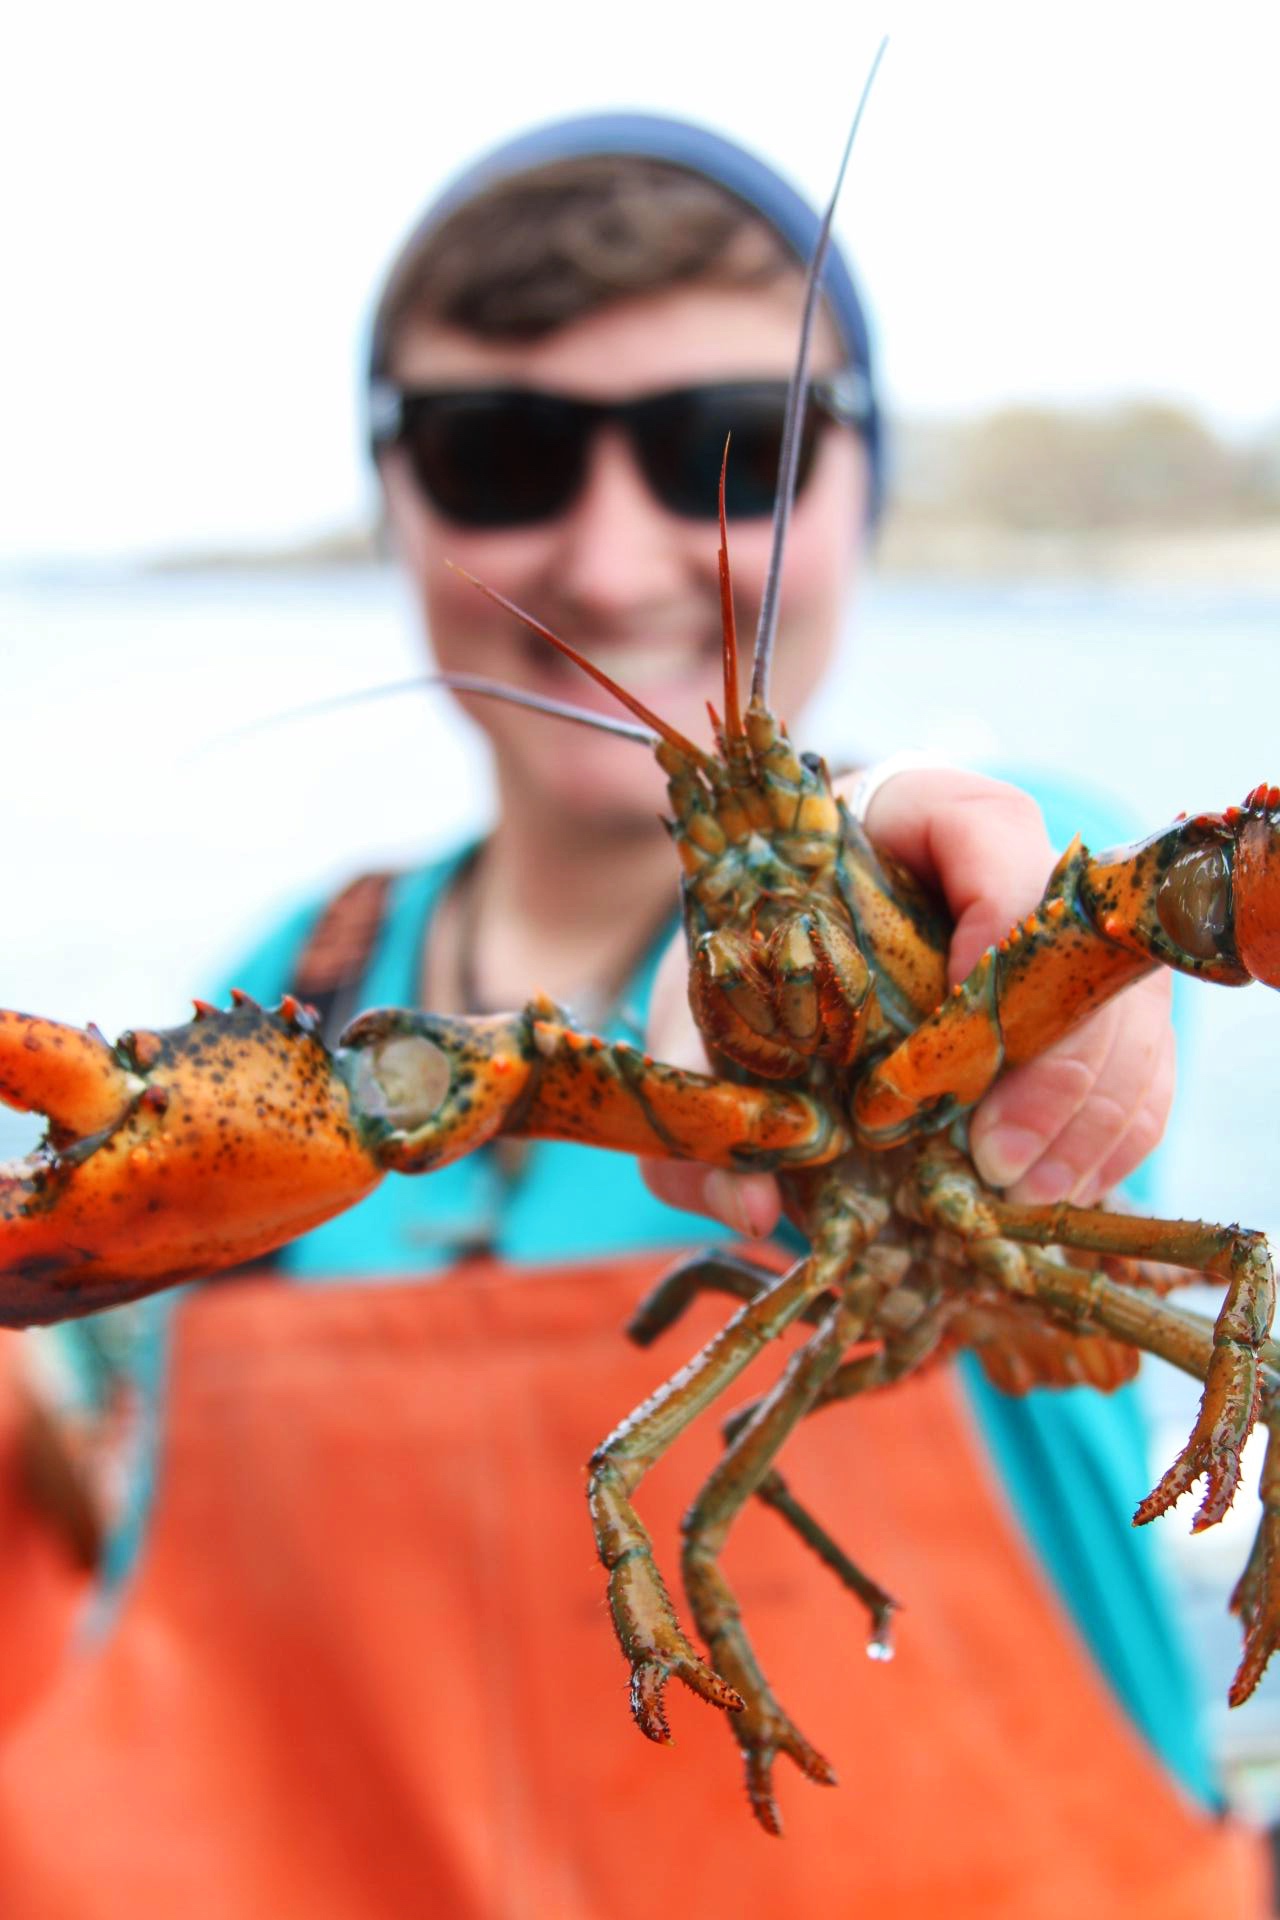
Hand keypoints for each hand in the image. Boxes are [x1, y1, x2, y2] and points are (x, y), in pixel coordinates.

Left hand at [640, 767, 1174, 1235]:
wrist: (802, 941)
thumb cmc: (758, 950)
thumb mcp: (705, 1003)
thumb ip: (704, 1086)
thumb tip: (747, 1206)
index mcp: (915, 807)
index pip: (993, 834)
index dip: (991, 937)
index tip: (943, 1060)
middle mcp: (1016, 854)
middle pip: (1073, 947)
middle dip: (1045, 1066)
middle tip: (991, 1162)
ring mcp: (1071, 935)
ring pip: (1123, 1015)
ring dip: (1083, 1117)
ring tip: (1018, 1195)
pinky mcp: (1100, 1007)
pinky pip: (1141, 1069)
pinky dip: (1108, 1138)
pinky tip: (1053, 1194)